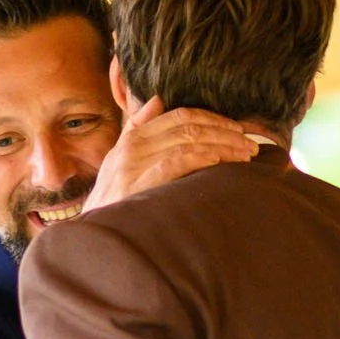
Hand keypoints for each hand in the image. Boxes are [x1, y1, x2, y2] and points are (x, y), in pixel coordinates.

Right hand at [82, 98, 258, 212]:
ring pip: (188, 140)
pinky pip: (178, 161)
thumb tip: (157, 100)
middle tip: (250, 142)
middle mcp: (132, 145)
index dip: (212, 119)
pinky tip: (222, 161)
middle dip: (224, 132)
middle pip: (188, 126)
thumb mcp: (118, 162)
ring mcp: (134, 163)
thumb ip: (136, 130)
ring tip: (245, 154)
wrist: (89, 237)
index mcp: (131, 138)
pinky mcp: (139, 183)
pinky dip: (203, 157)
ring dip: (222, 145)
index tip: (237, 130)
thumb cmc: (110, 204)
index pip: (178, 116)